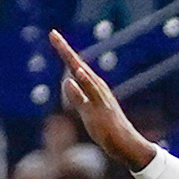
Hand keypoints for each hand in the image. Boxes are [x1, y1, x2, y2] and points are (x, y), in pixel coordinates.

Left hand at [48, 33, 156, 171]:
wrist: (126, 144)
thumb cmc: (107, 128)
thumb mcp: (87, 110)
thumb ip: (78, 96)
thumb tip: (68, 82)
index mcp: (93, 87)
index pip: (75, 66)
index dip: (64, 51)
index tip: (52, 35)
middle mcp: (97, 88)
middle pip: (78, 65)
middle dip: (65, 50)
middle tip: (52, 34)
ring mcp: (100, 98)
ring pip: (85, 76)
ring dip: (74, 62)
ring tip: (62, 48)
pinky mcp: (100, 110)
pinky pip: (91, 94)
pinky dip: (85, 82)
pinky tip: (77, 73)